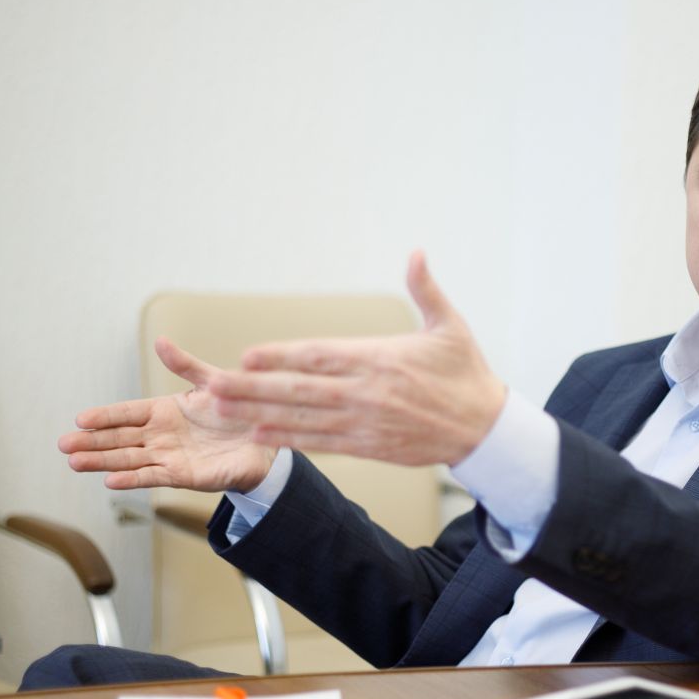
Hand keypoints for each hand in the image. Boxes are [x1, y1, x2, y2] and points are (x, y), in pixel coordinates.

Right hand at [59, 339, 277, 491]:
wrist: (263, 439)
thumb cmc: (236, 409)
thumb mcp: (211, 381)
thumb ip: (184, 364)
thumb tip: (160, 341)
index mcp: (164, 411)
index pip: (127, 413)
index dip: (105, 416)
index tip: (81, 419)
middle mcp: (161, 435)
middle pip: (120, 438)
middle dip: (92, 441)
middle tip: (64, 444)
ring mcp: (169, 456)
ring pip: (129, 459)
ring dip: (102, 462)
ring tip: (75, 462)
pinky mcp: (183, 475)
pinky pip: (153, 476)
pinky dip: (132, 479)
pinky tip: (110, 480)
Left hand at [207, 251, 506, 465]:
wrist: (486, 429)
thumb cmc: (467, 374)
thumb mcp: (450, 325)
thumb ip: (426, 289)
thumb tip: (417, 251)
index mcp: (381, 359)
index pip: (321, 356)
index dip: (283, 356)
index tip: (248, 355)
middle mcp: (367, 393)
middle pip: (299, 389)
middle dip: (252, 388)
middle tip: (213, 385)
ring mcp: (365, 423)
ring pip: (301, 418)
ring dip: (257, 413)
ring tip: (220, 408)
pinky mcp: (370, 447)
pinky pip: (320, 443)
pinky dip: (287, 439)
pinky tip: (257, 434)